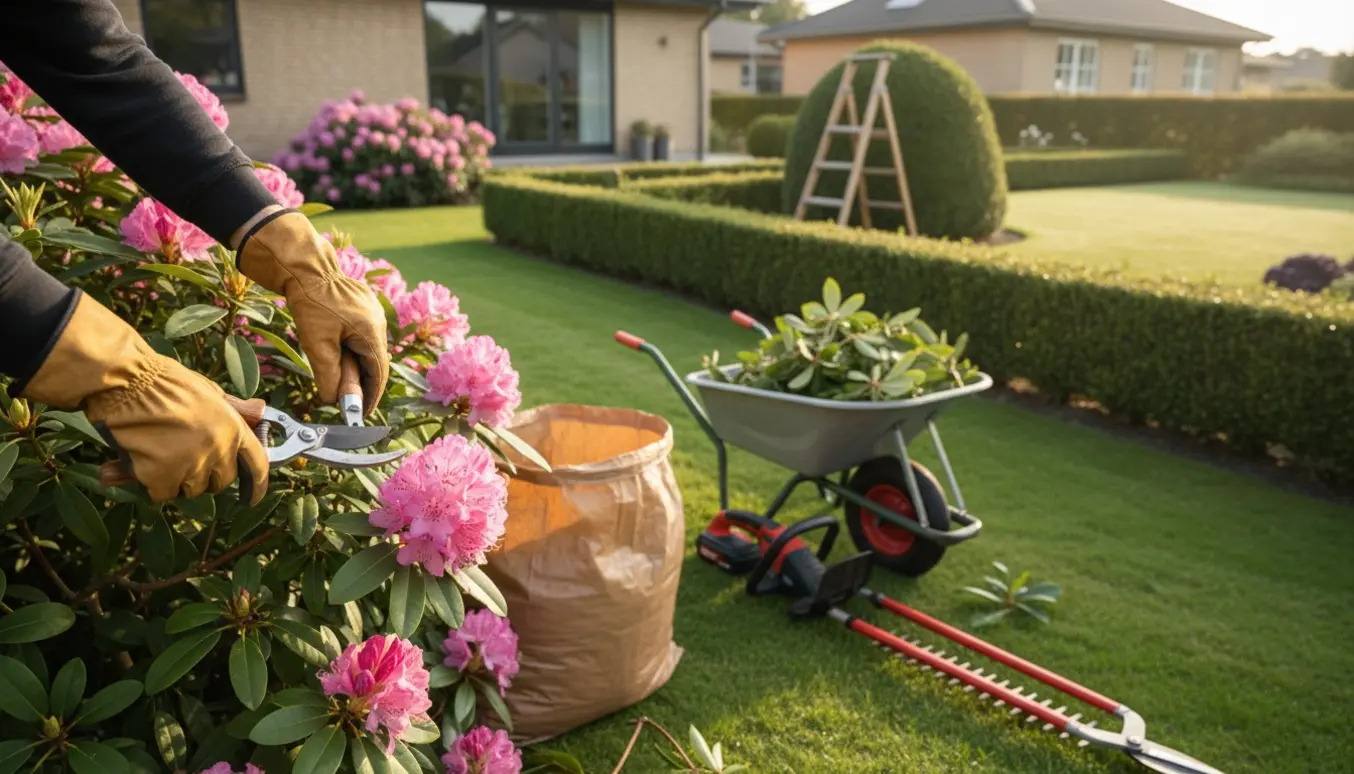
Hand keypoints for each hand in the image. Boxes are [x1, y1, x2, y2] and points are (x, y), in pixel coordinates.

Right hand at [20, 294, 268, 503]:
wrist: (126, 382)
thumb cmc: (164, 382)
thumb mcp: (207, 391)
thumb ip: (234, 409)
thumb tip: (262, 411)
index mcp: (233, 428)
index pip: (258, 464)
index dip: (257, 484)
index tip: (252, 498)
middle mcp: (218, 449)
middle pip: (220, 481)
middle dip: (206, 476)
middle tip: (185, 458)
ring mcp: (191, 466)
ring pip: (190, 489)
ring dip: (177, 479)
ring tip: (160, 452)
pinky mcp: (162, 477)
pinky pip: (162, 494)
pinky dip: (152, 484)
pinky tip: (142, 462)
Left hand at [236, 210, 388, 413]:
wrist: (304, 265)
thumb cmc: (311, 302)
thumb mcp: (317, 344)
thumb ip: (329, 375)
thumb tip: (334, 401)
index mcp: (372, 333)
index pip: (378, 374)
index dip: (371, 397)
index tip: (362, 414)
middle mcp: (377, 323)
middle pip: (374, 362)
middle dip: (361, 383)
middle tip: (346, 400)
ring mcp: (371, 313)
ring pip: (367, 349)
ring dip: (355, 366)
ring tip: (339, 378)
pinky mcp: (362, 307)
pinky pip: (362, 335)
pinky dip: (352, 350)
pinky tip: (338, 354)